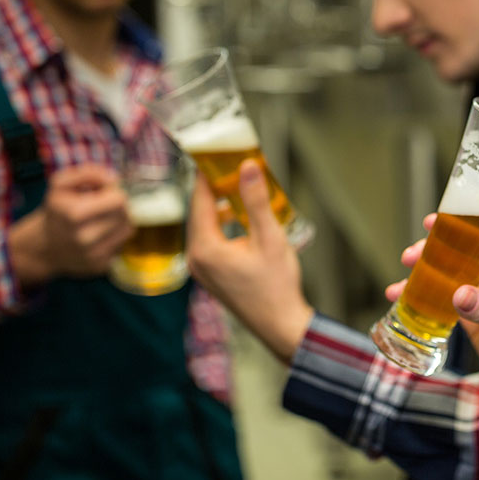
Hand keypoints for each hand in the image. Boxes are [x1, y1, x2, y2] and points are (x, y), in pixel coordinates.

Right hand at [9, 163, 132, 284]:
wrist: (43, 246)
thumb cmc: (57, 211)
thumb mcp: (61, 184)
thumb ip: (87, 173)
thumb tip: (113, 178)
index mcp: (74, 214)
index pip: (119, 200)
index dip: (114, 192)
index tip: (103, 193)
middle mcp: (84, 238)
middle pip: (125, 214)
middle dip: (118, 206)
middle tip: (102, 205)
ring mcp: (93, 256)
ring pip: (128, 229)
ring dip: (120, 220)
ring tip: (102, 218)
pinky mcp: (99, 267)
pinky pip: (121, 245)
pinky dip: (114, 237)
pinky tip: (100, 235)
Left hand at [186, 160, 313, 363]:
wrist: (281, 326)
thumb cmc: (277, 285)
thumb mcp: (270, 238)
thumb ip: (256, 201)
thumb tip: (247, 166)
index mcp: (205, 248)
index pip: (199, 200)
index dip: (205, 175)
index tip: (213, 153)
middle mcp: (197, 259)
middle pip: (199, 212)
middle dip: (212, 188)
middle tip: (227, 164)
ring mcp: (202, 270)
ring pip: (205, 226)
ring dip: (218, 206)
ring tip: (236, 185)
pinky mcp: (212, 276)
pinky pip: (211, 240)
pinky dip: (222, 224)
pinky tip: (239, 216)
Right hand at [388, 217, 478, 442]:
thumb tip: (457, 292)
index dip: (464, 227)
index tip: (436, 223)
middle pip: (465, 254)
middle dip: (436, 253)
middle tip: (411, 256)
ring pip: (451, 276)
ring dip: (426, 275)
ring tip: (402, 281)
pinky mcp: (473, 318)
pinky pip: (445, 301)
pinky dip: (426, 299)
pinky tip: (403, 298)